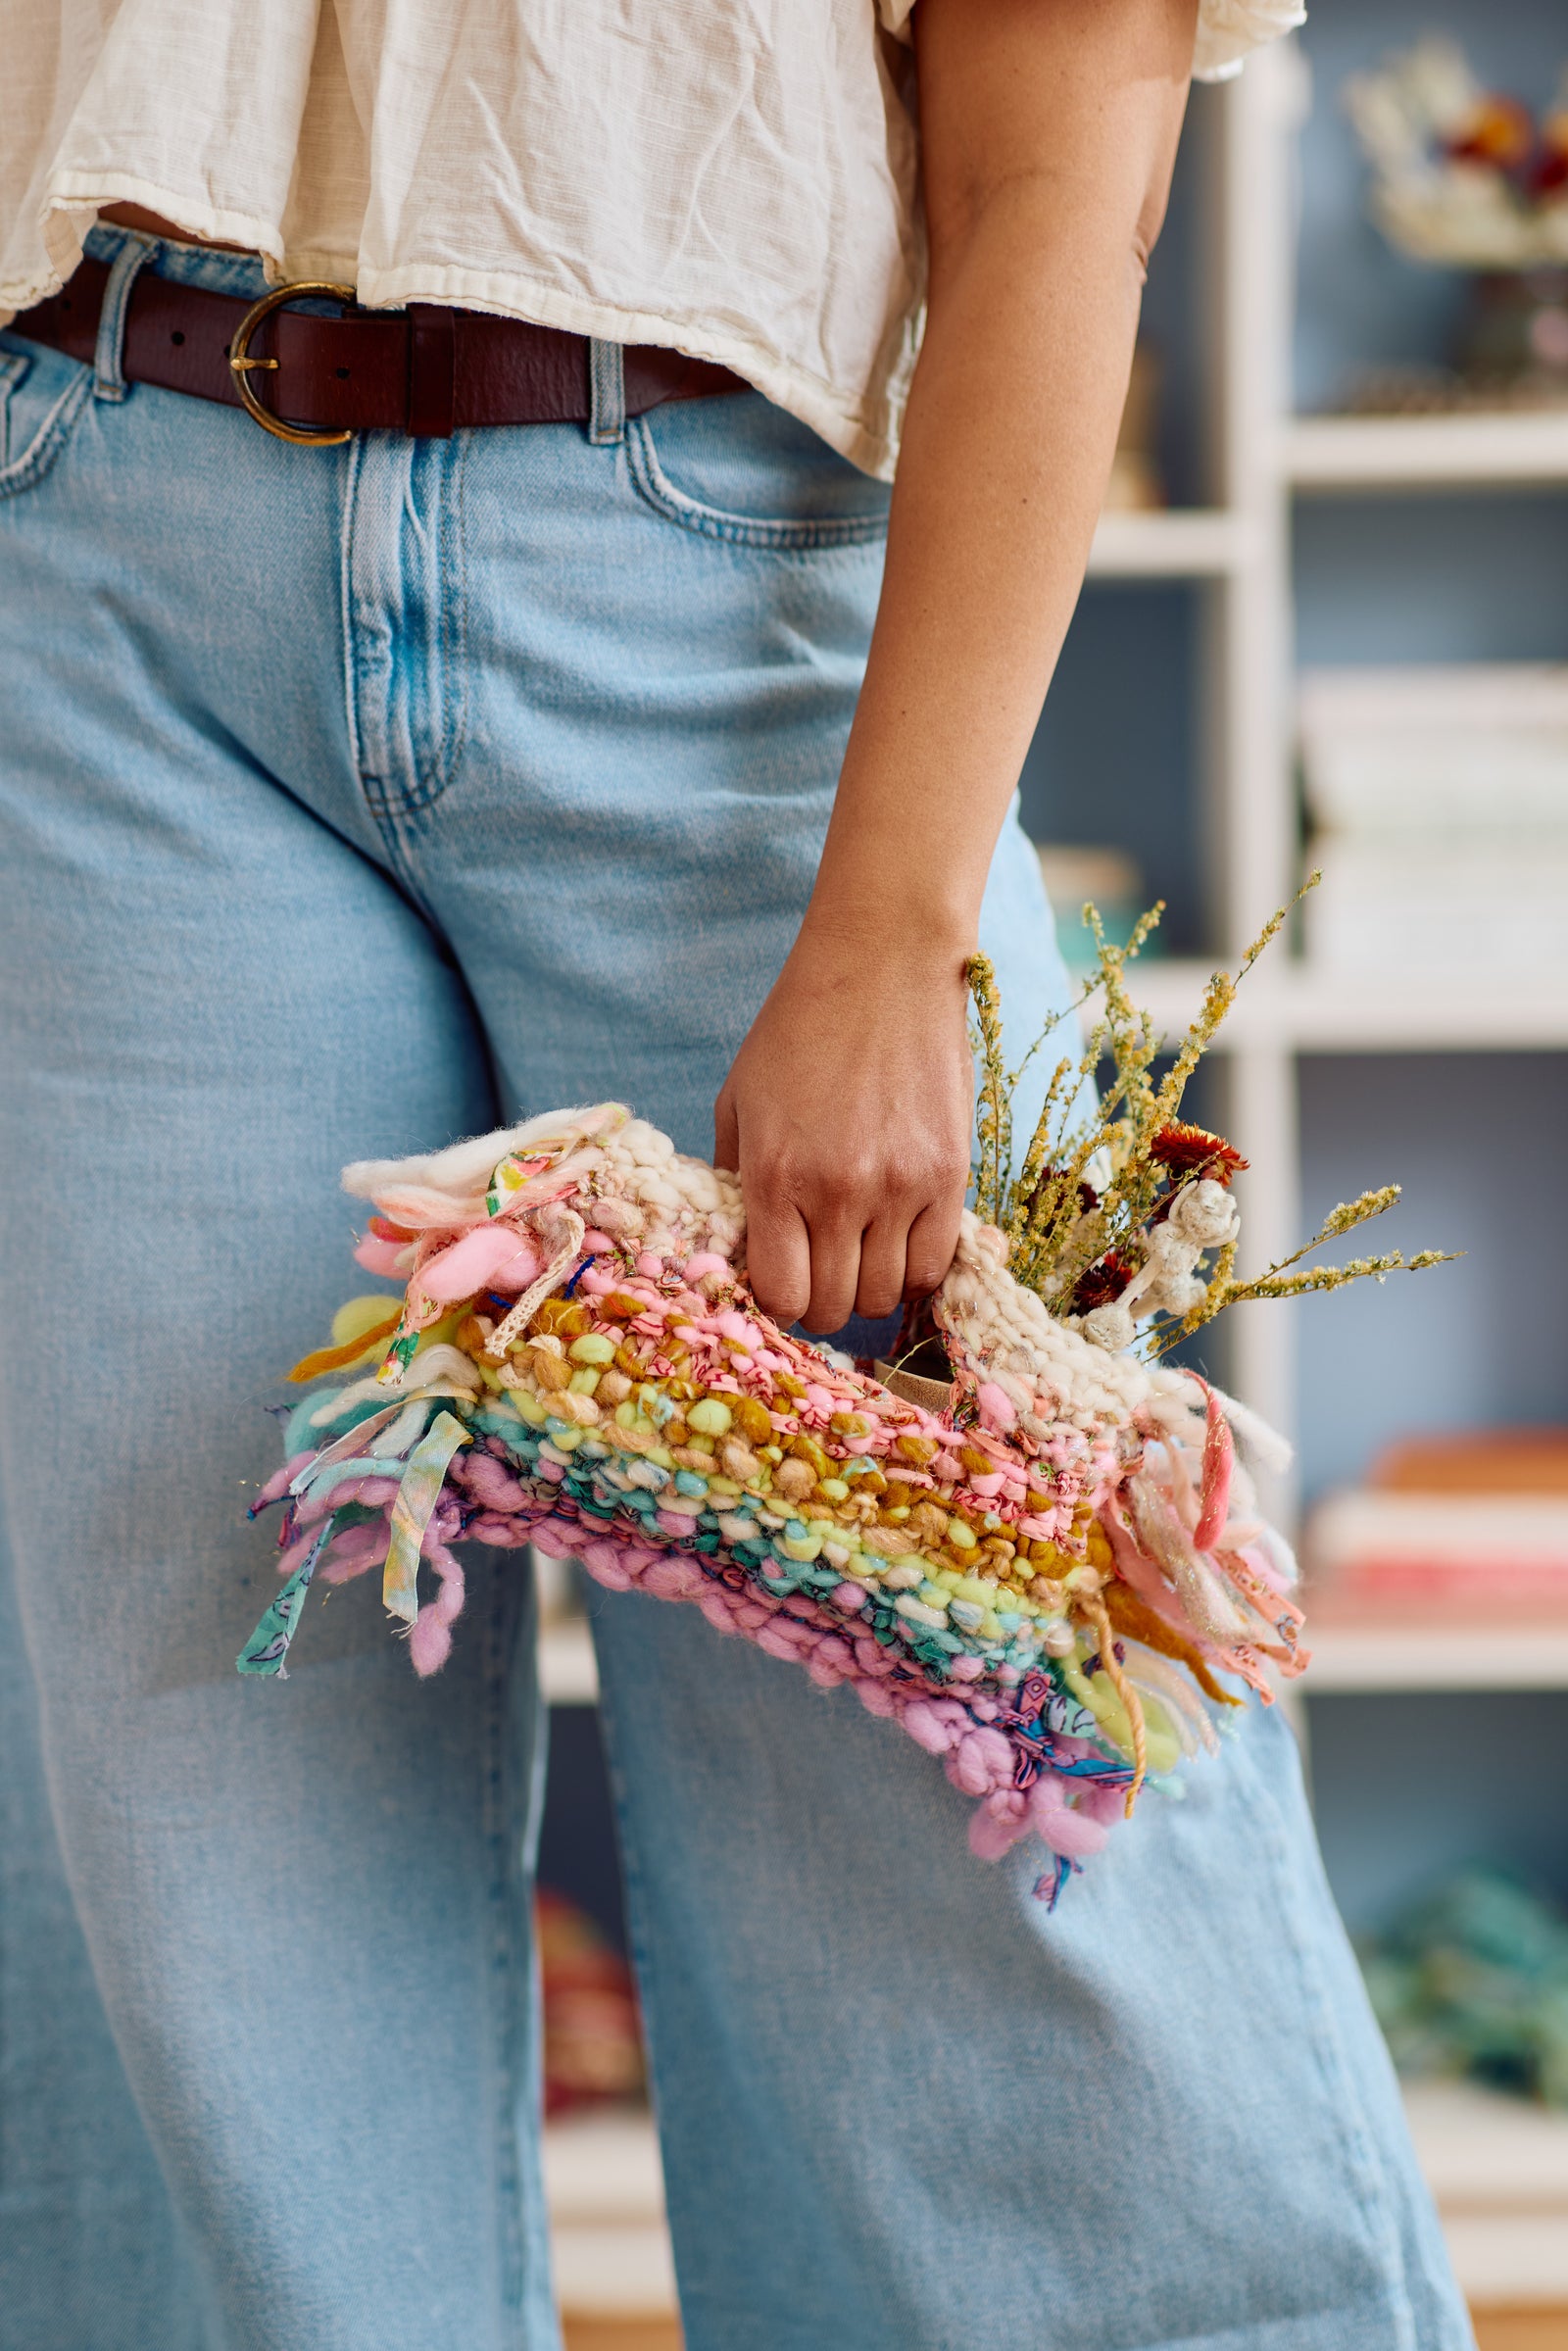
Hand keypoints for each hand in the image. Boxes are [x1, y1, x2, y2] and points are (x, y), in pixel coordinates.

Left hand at [714, 924, 974, 1333]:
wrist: (883, 964)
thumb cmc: (800, 1027)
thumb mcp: (739, 1099)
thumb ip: (732, 1179)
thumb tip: (743, 1248)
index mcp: (775, 1174)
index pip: (781, 1297)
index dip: (778, 1305)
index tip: (780, 1283)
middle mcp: (838, 1191)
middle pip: (835, 1309)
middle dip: (821, 1304)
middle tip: (819, 1272)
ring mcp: (900, 1187)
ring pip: (887, 1296)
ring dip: (868, 1287)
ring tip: (859, 1253)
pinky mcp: (950, 1175)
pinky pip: (935, 1265)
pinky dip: (914, 1269)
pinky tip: (898, 1242)